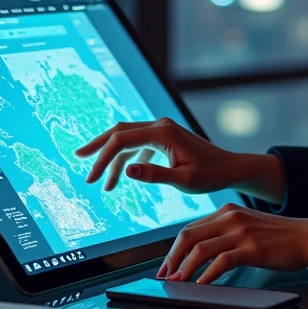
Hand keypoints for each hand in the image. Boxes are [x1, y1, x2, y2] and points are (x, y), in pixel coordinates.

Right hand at [76, 117, 238, 192]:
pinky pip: (138, 146)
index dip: (103, 157)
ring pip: (127, 138)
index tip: (92, 177)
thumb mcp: (183, 180)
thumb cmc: (210, 175)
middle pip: (120, 131)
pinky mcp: (164, 138)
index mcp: (163, 133)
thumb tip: (126, 171)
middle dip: (98, 147)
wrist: (229, 168)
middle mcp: (160, 125)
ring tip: (100, 182)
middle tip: (78, 158)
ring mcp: (162, 130)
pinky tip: (120, 179)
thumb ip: (154, 175)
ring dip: (112, 158)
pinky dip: (126, 160)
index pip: (122, 140)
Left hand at [158, 203, 307, 284]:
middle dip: (172, 259)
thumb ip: (225, 234)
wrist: (307, 237)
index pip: (190, 229)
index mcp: (227, 212)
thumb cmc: (278, 237)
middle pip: (188, 236)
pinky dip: (207, 276)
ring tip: (177, 284)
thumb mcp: (247, 227)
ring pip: (200, 249)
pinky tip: (201, 287)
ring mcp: (241, 231)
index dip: (173, 249)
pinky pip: (221, 262)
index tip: (166, 266)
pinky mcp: (252, 248)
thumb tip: (199, 254)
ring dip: (185, 269)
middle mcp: (230, 217)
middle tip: (165, 277)